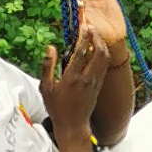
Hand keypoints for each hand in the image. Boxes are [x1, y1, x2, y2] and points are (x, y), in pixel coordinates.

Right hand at [39, 27, 113, 142]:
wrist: (73, 126)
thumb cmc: (57, 108)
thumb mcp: (46, 88)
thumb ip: (48, 66)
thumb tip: (50, 47)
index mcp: (72, 78)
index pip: (82, 52)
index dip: (84, 36)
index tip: (83, 26)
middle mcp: (87, 78)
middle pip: (99, 52)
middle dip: (97, 37)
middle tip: (91, 28)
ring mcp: (95, 82)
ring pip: (105, 58)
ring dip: (101, 44)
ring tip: (94, 36)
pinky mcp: (99, 86)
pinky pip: (104, 66)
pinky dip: (102, 54)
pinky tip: (96, 50)